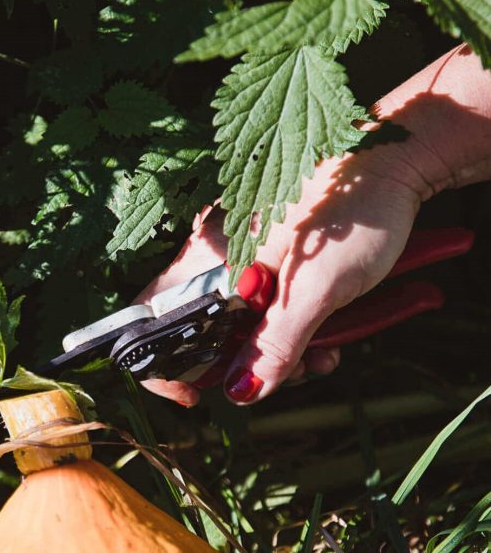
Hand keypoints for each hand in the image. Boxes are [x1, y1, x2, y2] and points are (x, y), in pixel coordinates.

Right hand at [140, 44, 490, 408]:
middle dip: (243, 369)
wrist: (403, 159)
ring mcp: (249, 265)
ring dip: (281, 359)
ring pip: (243, 333)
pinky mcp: (279, 268)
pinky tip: (333, 341)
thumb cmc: (355, 208)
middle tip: (286, 375)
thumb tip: (241, 393)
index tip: (195, 392)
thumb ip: (275, 344)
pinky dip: (299, 337)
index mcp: (209, 256)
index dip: (160, 363)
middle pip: (202, 337)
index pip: (149, 316)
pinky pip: (273, 317)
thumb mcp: (316, 289)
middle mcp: (219, 260)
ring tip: (323, 357)